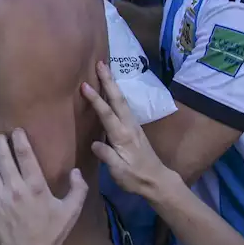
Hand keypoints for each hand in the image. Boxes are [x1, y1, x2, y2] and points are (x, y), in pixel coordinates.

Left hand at [0, 129, 87, 244]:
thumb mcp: (71, 211)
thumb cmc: (51, 233)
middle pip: (2, 155)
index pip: (24, 154)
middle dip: (0, 141)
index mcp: (35, 186)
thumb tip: (76, 172)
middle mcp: (15, 187)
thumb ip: (78, 189)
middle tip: (0, 136)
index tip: (16, 130)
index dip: (19, 138)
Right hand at [82, 61, 177, 197]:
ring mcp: (133, 126)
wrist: (158, 181)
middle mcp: (129, 126)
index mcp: (122, 136)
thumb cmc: (136, 178)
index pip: (107, 114)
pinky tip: (113, 91)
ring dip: (113, 84)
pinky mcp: (134, 128)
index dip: (96, 99)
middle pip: (118, 99)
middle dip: (109, 81)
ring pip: (122, 101)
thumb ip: (106, 156)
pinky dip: (117, 94)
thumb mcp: (119, 171)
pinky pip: (124, 106)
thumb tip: (94, 143)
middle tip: (100, 63)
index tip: (85, 85)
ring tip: (105, 70)